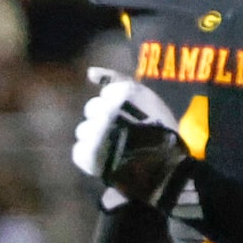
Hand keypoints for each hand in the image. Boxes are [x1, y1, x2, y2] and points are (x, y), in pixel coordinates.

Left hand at [72, 71, 188, 211]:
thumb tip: (89, 72)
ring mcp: (95, 133)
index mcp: (124, 94)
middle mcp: (107, 110)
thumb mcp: (148, 99)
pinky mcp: (86, 154)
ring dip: (95, 139)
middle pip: (92, 109)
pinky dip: (90, 157)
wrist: (163, 170)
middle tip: (123, 134)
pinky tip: (107, 161)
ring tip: (116, 149)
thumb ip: (119, 80)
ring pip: (83, 130)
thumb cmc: (160, 132)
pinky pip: (79, 151)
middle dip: (104, 120)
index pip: (107, 93)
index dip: (119, 106)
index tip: (132, 118)